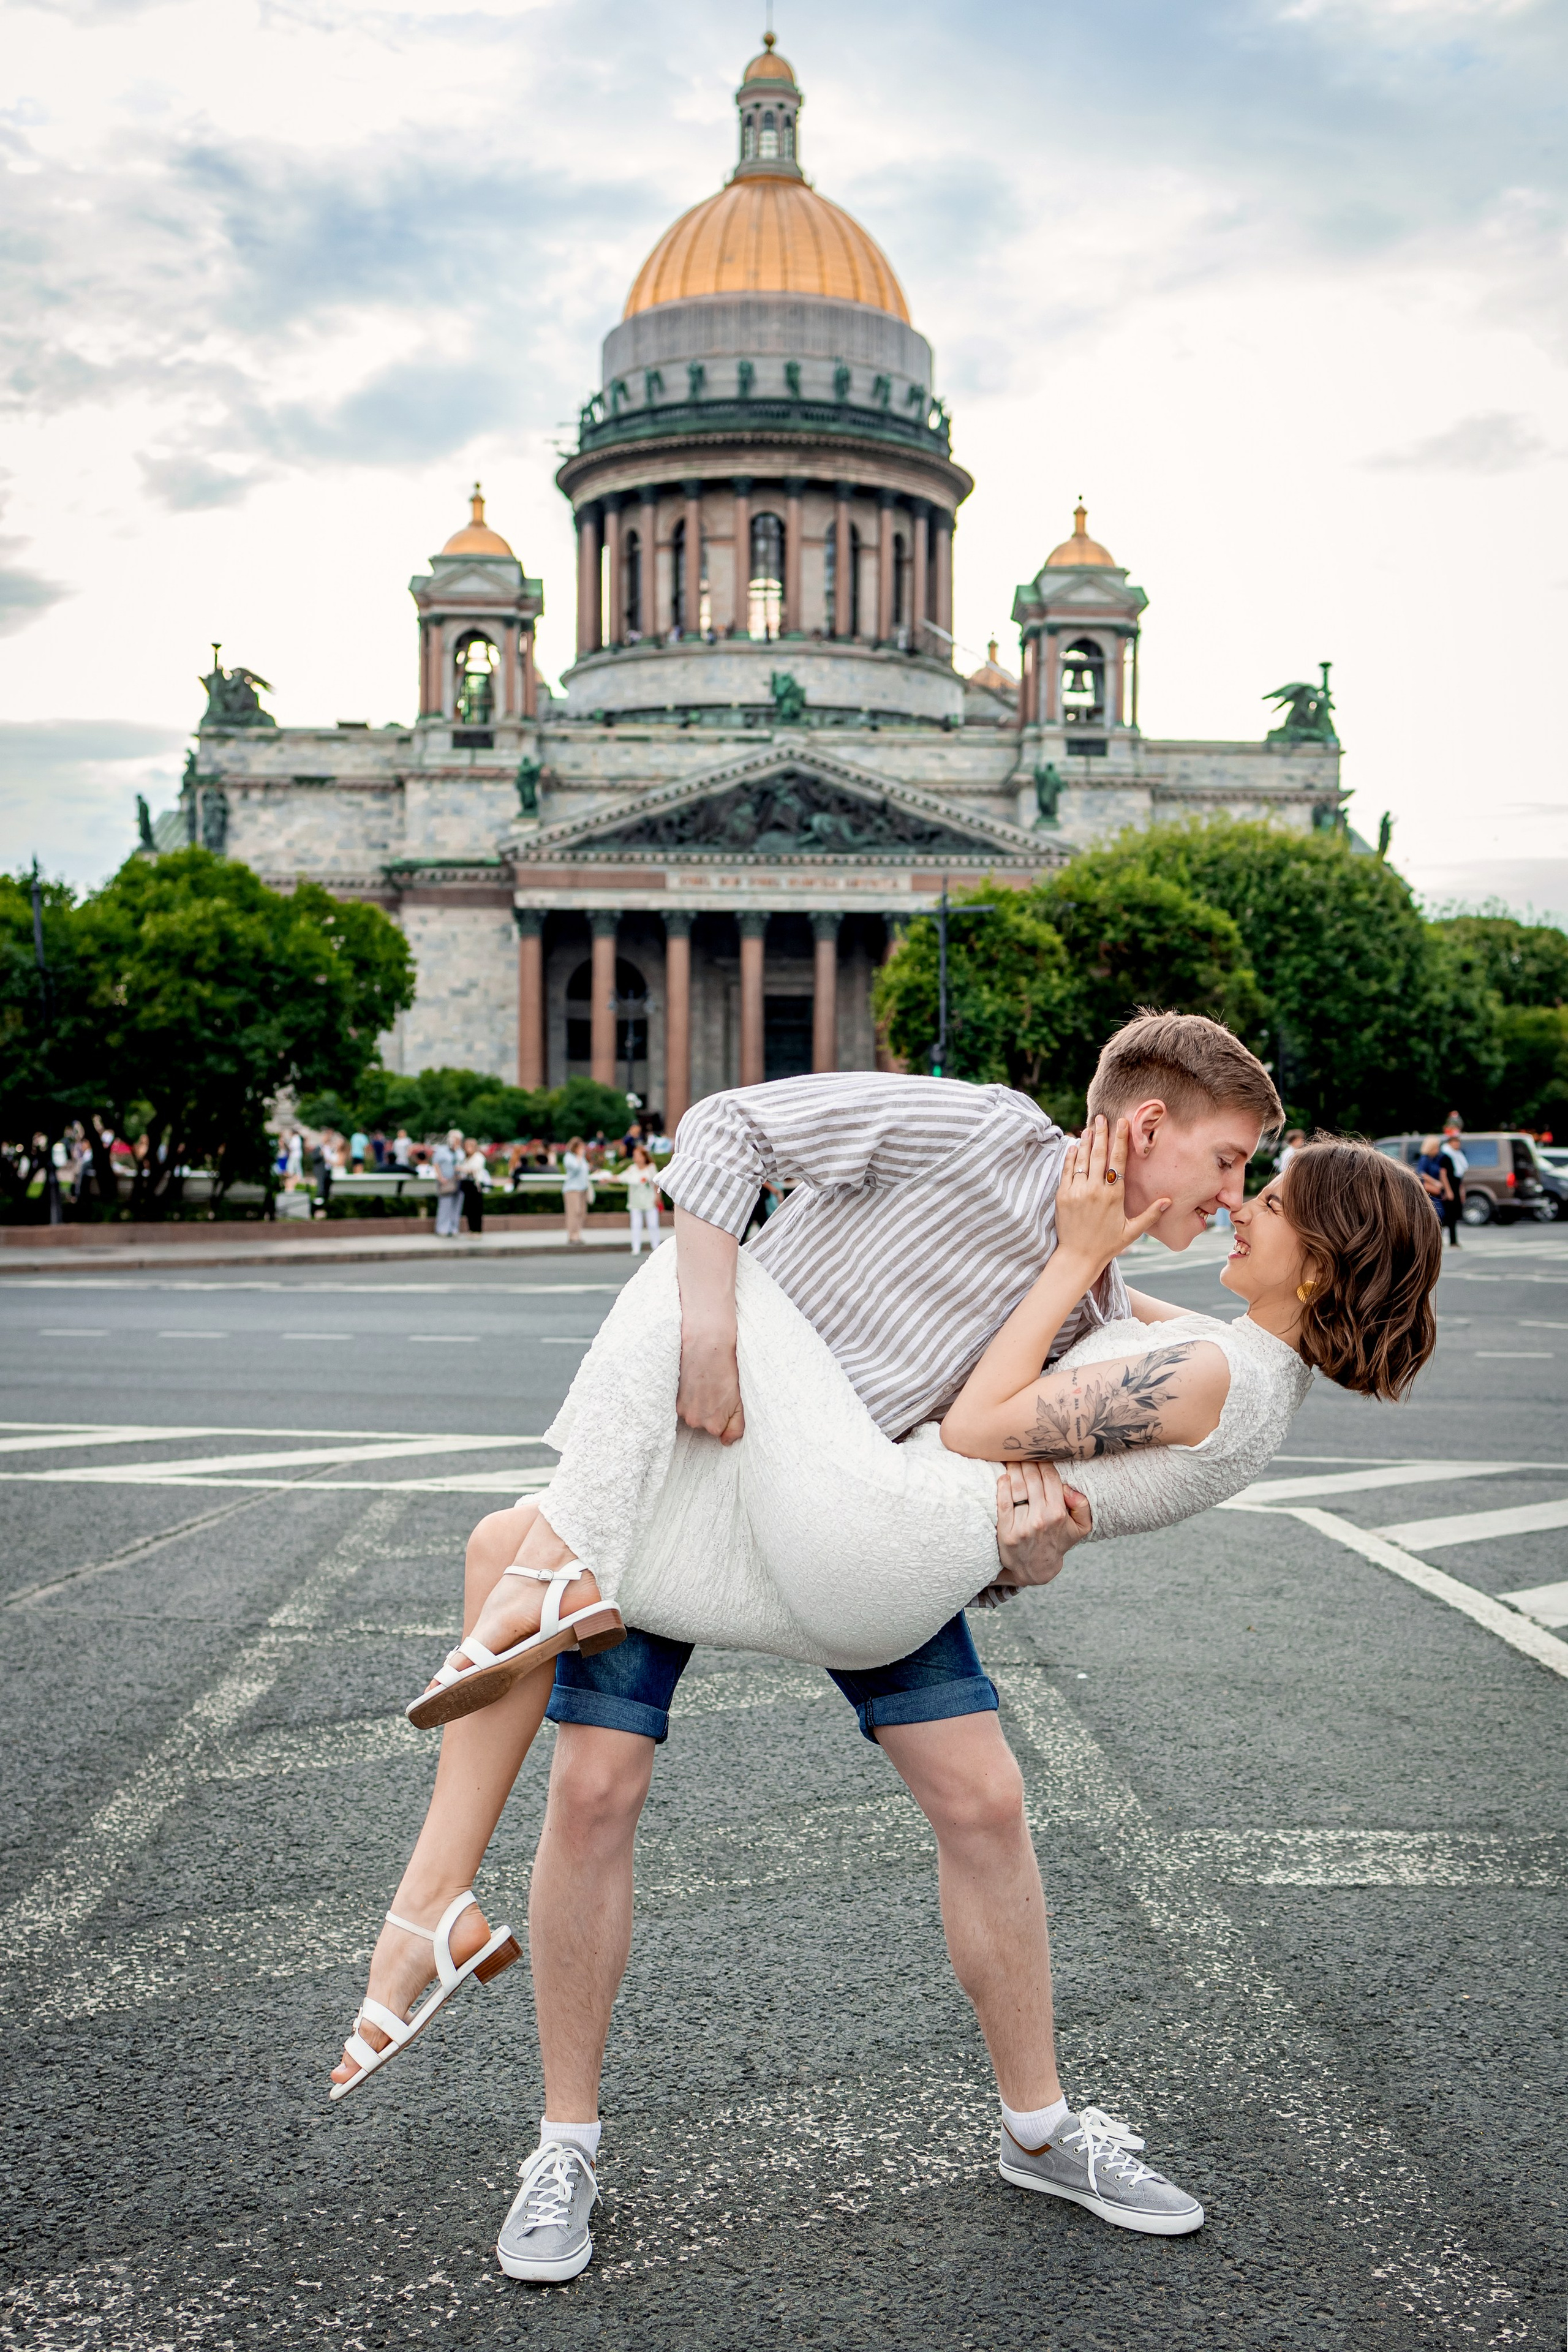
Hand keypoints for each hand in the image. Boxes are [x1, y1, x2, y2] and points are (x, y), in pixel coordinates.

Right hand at [677, 1321, 744, 1442]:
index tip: (723, 1398)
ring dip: (696, 1403)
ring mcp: (682, 1411)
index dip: (722, 1414)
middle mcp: (695, 1422)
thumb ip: (736, 1427)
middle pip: (703, 1422)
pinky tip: (693, 1383)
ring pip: (692, 1413)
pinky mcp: (672, 1399)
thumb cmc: (726, 1372)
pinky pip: (682, 1405)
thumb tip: (726, 1442)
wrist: (706, 1348)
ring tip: (703, 1385)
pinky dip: (687, 1396)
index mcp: (713, 1425)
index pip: (718, 1430)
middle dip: (708, 1410)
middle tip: (713, 1390)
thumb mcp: (739, 1402)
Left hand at [993, 1458, 1092, 1586]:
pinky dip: (1002, 1486)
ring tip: (1011, 1459)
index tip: (1038, 1453)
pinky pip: (1003, 1503)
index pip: (1050, 1477)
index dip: (1044, 1461)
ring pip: (1017, 1487)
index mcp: (1059, 1513)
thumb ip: (1082, 1506)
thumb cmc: (1058, 1541)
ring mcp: (1023, 1525)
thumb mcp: (1080, 1528)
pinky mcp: (1006, 1531)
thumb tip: (1068, 1488)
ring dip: (1013, 1469)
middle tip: (1022, 1452)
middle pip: (1032, 1478)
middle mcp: (1041, 1518)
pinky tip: (1003, 1477)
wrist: (1036, 1567)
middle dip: (1027, 1461)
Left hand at [1055, 1116, 1170, 1271]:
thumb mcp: (1132, 1231)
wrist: (1078, 1257)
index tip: (1121, 1123)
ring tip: (1089, 1127)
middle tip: (1101, 1116)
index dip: (1120, 1140)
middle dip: (1101, 1133)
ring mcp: (1077, 1192)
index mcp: (1113, 1196)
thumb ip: (1150, 1214)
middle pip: (1098, 1155)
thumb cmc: (1107, 1245)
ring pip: (1081, 1160)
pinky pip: (1067, 1171)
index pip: (1118, 1161)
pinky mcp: (1062, 1196)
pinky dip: (1070, 1156)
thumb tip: (1168, 1200)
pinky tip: (1073, 1145)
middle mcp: (1095, 1190)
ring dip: (1085, 1141)